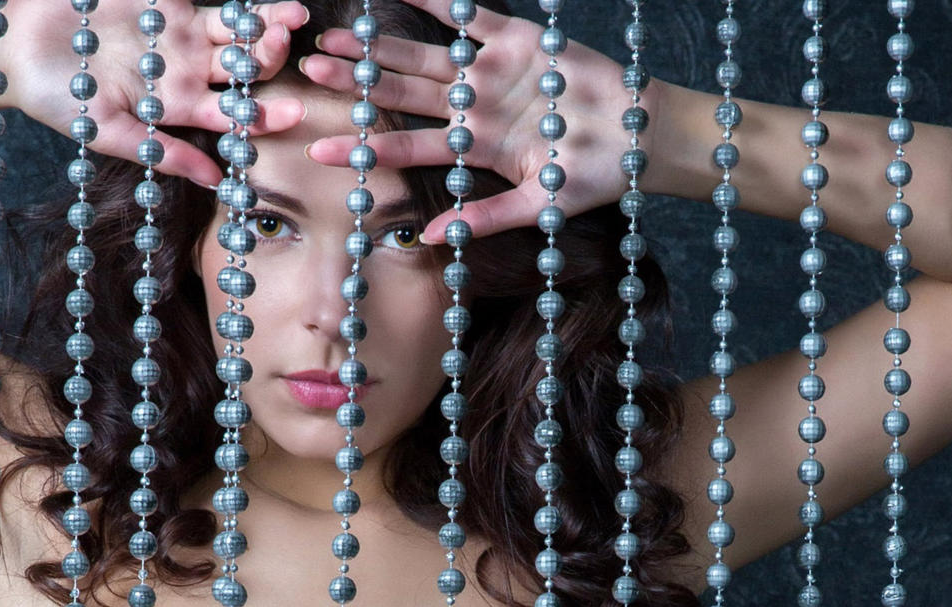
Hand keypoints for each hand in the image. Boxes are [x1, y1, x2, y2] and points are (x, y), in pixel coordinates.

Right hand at [0, 0, 311, 187]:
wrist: (17, 47)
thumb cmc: (56, 98)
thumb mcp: (108, 131)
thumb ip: (162, 152)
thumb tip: (215, 181)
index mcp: (180, 106)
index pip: (233, 113)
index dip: (264, 113)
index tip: (291, 112)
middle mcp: (189, 69)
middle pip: (244, 66)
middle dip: (269, 58)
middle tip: (284, 47)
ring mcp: (181, 31)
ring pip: (235, 27)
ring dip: (265, 23)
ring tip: (290, 16)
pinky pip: (208, 0)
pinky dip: (235, 2)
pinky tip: (255, 3)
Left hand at [298, 0, 645, 242]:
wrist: (643, 139)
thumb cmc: (595, 179)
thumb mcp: (540, 206)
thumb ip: (487, 219)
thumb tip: (432, 238)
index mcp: (472, 149)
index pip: (406, 147)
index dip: (362, 147)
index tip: (319, 150)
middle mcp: (472, 109)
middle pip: (402, 94)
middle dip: (357, 83)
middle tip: (308, 72)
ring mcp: (491, 73)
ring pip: (423, 56)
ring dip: (380, 45)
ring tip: (335, 35)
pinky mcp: (518, 40)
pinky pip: (470, 15)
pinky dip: (437, 2)